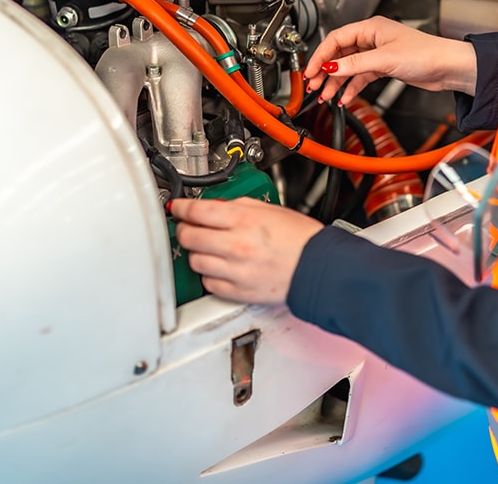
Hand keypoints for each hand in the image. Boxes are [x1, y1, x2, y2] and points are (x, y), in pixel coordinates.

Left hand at [171, 197, 323, 304]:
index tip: (177, 207)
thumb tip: (214, 207)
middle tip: (188, 227)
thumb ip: (238, 206)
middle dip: (184, 229)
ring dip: (196, 252)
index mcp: (244, 220)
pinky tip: (219, 268)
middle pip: (189, 236)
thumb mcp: (270, 209)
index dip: (181, 207)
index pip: (197, 211)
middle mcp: (237, 245)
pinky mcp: (239, 292)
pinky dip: (209, 276)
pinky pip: (209, 284)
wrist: (320, 267)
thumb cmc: (301, 239)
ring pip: (195, 261)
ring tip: (207, 248)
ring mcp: (236, 271)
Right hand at [304, 16, 476, 105]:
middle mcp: (372, 39)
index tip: (310, 70)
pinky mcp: (384, 67)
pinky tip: (345, 97)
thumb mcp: (384, 59)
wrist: (448, 67)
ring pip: (349, 67)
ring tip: (326, 95)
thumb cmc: (425, 53)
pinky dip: (352, 87)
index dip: (320, 55)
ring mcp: (377, 53)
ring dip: (336, 82)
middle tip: (313, 85)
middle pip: (340, 54)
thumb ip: (355, 64)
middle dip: (325, 71)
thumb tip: (331, 67)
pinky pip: (361, 77)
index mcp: (370, 28)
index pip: (336, 39)